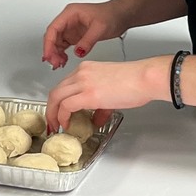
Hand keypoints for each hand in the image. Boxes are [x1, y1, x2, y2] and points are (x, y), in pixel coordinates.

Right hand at [42, 0, 129, 69]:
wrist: (121, 16)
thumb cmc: (111, 15)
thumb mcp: (99, 28)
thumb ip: (87, 41)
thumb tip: (77, 52)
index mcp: (70, 13)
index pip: (53, 29)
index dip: (48, 43)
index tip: (48, 56)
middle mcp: (68, 20)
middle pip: (52, 36)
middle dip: (51, 51)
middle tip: (54, 63)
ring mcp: (71, 28)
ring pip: (56, 42)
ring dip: (55, 54)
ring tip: (59, 64)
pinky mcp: (75, 35)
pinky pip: (64, 46)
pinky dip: (62, 54)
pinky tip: (64, 61)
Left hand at [45, 56, 168, 132]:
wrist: (144, 78)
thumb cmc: (135, 81)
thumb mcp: (112, 91)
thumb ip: (101, 105)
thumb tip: (96, 119)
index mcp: (86, 69)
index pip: (64, 85)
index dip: (59, 101)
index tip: (59, 112)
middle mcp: (81, 73)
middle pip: (55, 91)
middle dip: (51, 109)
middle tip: (52, 122)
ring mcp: (83, 82)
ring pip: (56, 97)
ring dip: (53, 114)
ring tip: (56, 126)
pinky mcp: (88, 94)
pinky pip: (66, 106)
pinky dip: (62, 116)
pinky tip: (66, 124)